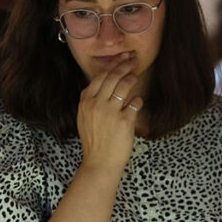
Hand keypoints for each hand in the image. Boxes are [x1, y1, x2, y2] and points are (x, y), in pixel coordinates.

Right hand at [75, 57, 142, 176]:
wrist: (100, 162)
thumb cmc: (94, 142)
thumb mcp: (84, 118)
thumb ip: (90, 101)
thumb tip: (103, 86)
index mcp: (85, 102)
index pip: (100, 77)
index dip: (112, 66)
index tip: (120, 60)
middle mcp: (96, 104)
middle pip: (113, 77)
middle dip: (124, 65)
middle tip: (133, 61)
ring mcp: (110, 112)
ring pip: (124, 86)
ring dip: (132, 78)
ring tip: (136, 75)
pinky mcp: (124, 121)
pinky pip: (135, 103)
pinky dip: (137, 100)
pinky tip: (137, 101)